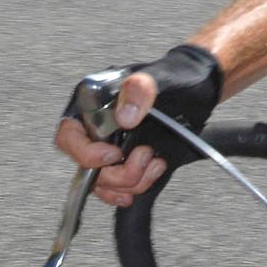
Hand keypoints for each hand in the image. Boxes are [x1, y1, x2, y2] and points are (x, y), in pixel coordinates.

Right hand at [52, 46, 223, 207]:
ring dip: (131, 181)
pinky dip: (132, 189)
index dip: (86, 152)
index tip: (113, 155)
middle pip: (87, 167)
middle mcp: (96, 128)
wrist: (198, 89)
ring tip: (155, 164)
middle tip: (145, 156)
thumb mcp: (158, 77)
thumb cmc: (174, 76)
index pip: (69, 136)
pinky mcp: (127, 162)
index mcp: (91, 103)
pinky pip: (117, 187)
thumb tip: (125, 116)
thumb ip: (139, 90)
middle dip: (117, 172)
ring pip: (104, 182)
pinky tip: (148, 179)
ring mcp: (110, 147)